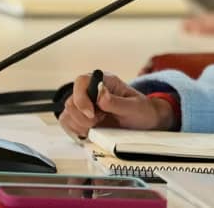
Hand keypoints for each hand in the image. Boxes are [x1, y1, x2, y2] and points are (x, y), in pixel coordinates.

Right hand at [59, 72, 174, 138]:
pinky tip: (91, 130)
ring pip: (67, 113)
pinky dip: (77, 130)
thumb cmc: (142, 111)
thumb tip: (100, 93)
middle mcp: (92, 91)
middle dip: (82, 116)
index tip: (92, 113)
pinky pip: (68, 123)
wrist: (146, 122)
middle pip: (71, 101)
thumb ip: (116, 101)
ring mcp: (85, 104)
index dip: (81, 98)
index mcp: (104, 81)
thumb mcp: (134, 107)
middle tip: (99, 121)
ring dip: (80, 124)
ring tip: (98, 125)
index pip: (82, 81)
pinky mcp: (82, 117)